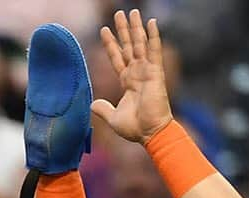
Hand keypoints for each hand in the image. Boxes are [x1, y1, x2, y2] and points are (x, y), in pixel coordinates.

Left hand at [92, 9, 172, 145]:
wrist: (150, 133)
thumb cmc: (135, 128)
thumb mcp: (113, 118)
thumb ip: (103, 109)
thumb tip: (92, 104)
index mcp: (127, 81)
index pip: (117, 58)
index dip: (111, 44)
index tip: (104, 30)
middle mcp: (137, 73)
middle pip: (128, 46)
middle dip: (123, 30)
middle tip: (119, 13)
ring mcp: (147, 71)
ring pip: (140, 44)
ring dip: (136, 27)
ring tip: (132, 11)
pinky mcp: (156, 73)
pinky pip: (154, 51)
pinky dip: (153, 36)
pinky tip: (151, 22)